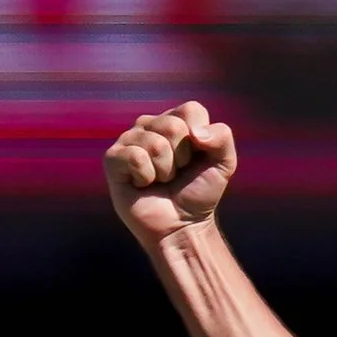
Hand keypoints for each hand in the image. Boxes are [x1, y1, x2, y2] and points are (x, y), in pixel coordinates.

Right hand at [105, 100, 238, 248]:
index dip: (201, 138)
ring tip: (161, 181)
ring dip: (165, 171)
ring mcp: (129, 140)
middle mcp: (150, 125)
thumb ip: (222, 137)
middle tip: (177, 174)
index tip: (197, 160)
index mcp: (175, 121)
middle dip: (182, 158)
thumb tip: (196, 132)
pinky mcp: (112, 159)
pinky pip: (135, 157)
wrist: (181, 226)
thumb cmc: (199, 194)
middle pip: (173, 126)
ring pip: (155, 143)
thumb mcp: (224, 164)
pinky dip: (146, 177)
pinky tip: (143, 184)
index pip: (191, 110)